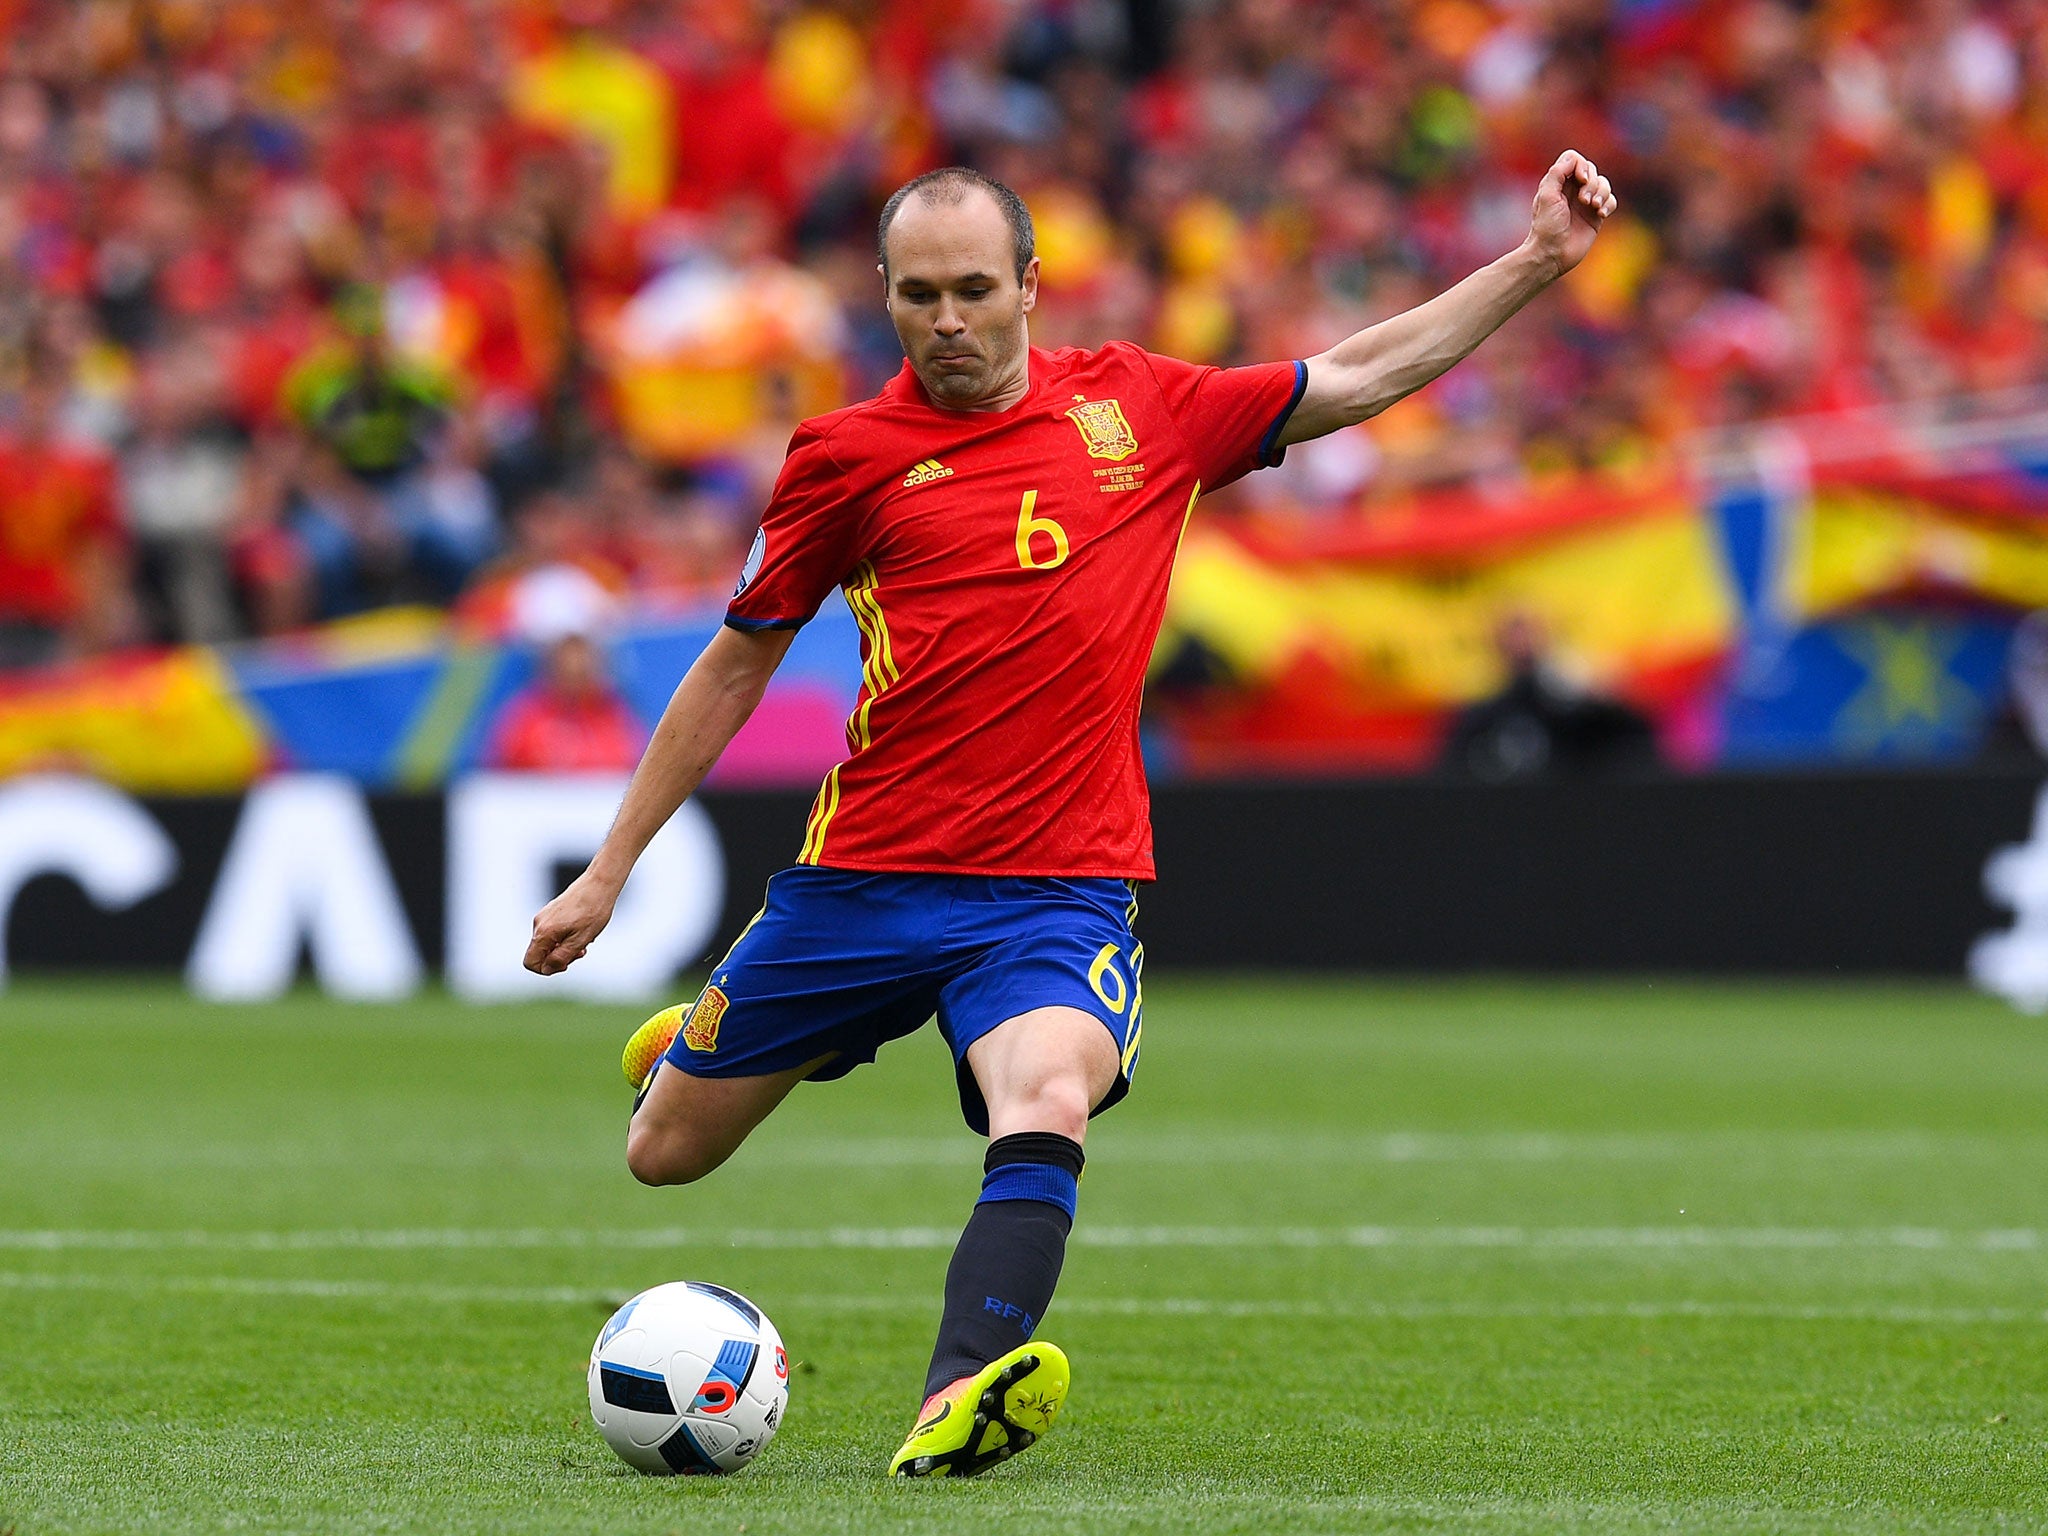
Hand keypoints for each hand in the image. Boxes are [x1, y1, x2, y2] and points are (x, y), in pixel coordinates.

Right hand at [524, 868, 621, 975]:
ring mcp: (544, 916)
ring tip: (585, 940)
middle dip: (559, 958)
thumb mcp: (580, 940)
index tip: (567, 963)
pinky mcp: (551, 911)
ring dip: (564, 947)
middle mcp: (539, 924)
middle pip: (540, 954)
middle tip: (581, 952)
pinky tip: (583, 930)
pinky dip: (566, 937)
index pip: (531, 963)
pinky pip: (553, 932)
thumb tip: (546, 969)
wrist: (600, 883)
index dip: (547, 969)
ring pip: (548, 943)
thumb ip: (561, 957)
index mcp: (543, 932)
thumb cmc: (593, 911)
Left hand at [1526, 150, 1616, 278]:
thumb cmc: (1546, 227)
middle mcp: (1572, 190)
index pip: (1574, 159)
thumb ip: (1557, 174)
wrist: (1552, 254)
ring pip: (1604, 184)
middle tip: (1584, 200)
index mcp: (1558, 182)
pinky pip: (1611, 201)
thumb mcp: (1547, 196)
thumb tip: (1572, 159)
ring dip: (1602, 193)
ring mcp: (1585, 202)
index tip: (1580, 180)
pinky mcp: (1596, 215)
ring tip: (1593, 207)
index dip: (1581, 165)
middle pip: (1591, 170)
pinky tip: (1601, 214)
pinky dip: (1608, 204)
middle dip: (1592, 183)